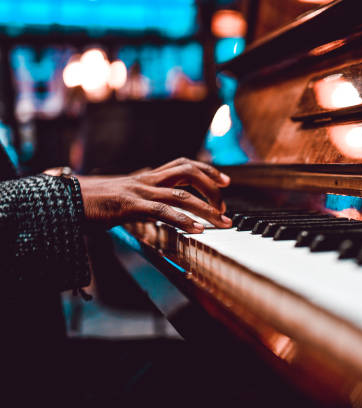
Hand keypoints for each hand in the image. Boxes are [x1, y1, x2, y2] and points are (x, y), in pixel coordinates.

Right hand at [76, 158, 232, 232]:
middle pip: (188, 171)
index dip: (207, 170)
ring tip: (222, 221)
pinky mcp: (129, 206)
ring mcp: (139, 191)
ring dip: (205, 208)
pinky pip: (162, 211)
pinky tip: (197, 229)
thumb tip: (163, 208)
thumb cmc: (93, 201)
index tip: (225, 181)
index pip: (184, 164)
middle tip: (226, 203)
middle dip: (212, 185)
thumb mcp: (125, 197)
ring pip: (181, 194)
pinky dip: (183, 220)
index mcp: (147, 176)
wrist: (64, 199)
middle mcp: (146, 179)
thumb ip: (145, 200)